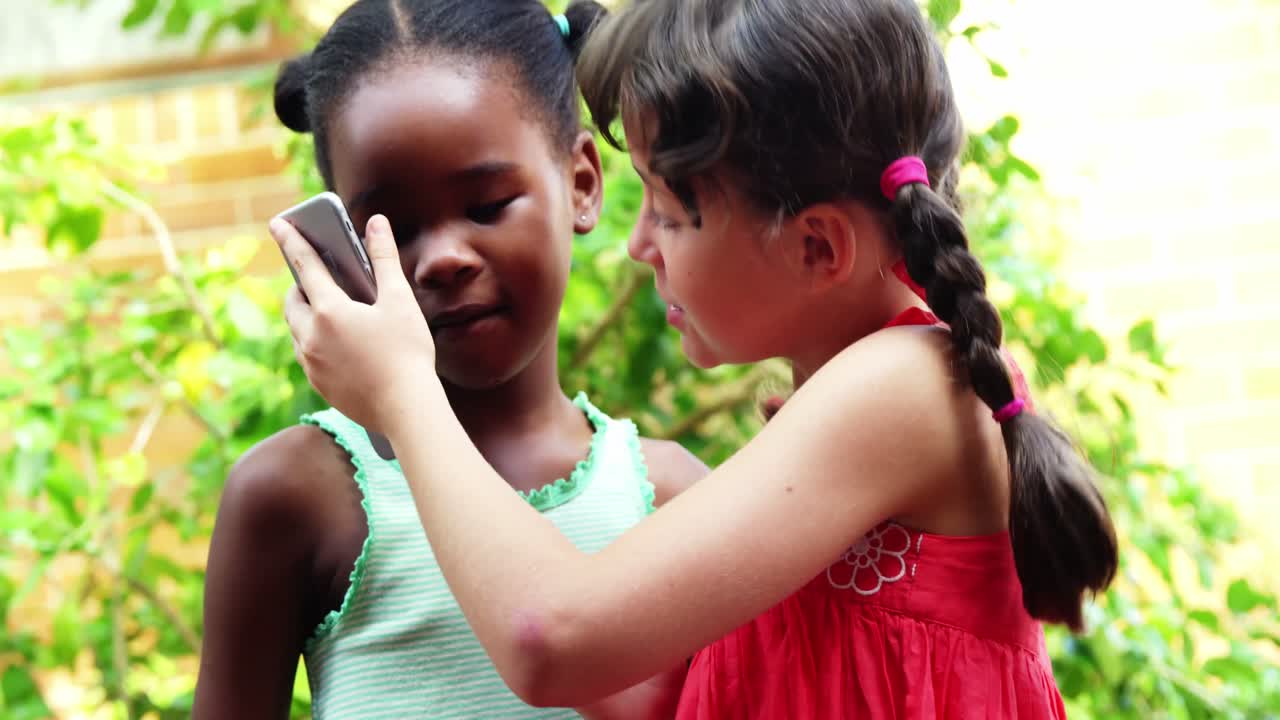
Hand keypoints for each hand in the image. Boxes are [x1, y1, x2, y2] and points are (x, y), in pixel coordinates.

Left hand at [271, 214, 435, 431]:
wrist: (406, 409)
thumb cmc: (408, 352)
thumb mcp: (400, 301)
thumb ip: (384, 258)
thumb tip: (376, 223)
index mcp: (329, 310)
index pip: (304, 265)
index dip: (291, 240)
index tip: (278, 223)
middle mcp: (311, 336)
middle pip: (292, 301)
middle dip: (300, 284)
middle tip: (317, 277)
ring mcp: (311, 363)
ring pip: (296, 330)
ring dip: (305, 314)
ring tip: (328, 311)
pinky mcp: (318, 385)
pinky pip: (306, 355)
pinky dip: (314, 341)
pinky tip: (337, 344)